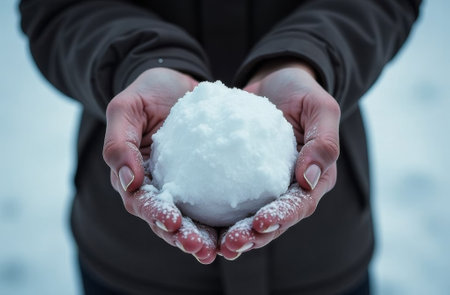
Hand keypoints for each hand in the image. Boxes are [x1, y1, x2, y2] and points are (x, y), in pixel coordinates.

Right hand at [103, 68, 216, 263]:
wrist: (178, 82)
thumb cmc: (148, 92)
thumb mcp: (126, 108)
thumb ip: (118, 143)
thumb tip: (126, 183)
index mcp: (135, 176)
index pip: (142, 203)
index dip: (155, 216)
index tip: (172, 222)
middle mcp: (161, 187)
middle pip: (170, 221)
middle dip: (185, 238)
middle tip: (203, 249)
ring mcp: (185, 185)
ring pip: (195, 218)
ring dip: (207, 236)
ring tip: (225, 248)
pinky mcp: (209, 178)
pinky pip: (220, 198)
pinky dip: (230, 214)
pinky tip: (248, 222)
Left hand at [220, 60, 339, 258]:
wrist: (275, 81)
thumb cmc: (302, 92)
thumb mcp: (321, 108)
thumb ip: (323, 142)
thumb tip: (308, 180)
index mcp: (312, 179)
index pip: (299, 206)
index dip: (281, 218)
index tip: (261, 223)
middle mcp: (286, 188)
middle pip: (270, 221)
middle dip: (251, 237)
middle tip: (230, 245)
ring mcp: (260, 185)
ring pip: (245, 216)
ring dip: (228, 232)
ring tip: (208, 243)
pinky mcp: (238, 176)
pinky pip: (223, 194)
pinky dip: (209, 208)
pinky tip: (188, 214)